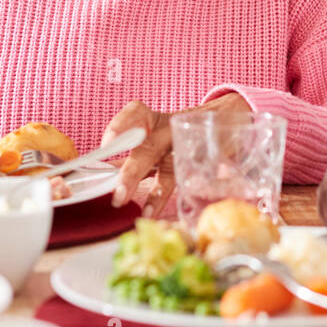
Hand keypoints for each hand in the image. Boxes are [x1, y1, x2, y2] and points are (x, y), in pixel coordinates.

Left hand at [107, 93, 249, 215]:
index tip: (107, 144)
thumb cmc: (175, 134)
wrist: (222, 117)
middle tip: (118, 195)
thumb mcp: (154, 134)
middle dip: (132, 173)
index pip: (136, 113)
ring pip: (170, 169)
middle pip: (149, 148)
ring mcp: (188, 147)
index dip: (120, 125)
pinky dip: (178, 198)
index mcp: (154, 120)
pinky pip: (191, 181)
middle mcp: (170, 130)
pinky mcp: (205, 161)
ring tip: (145, 213)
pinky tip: (165, 212)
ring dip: (157, 193)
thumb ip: (132, 153)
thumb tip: (104, 171)